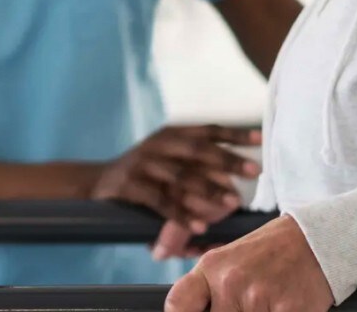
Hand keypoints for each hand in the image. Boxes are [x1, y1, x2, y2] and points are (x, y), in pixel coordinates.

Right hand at [90, 125, 260, 232]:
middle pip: (198, 150)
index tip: (259, 140)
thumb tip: (234, 181)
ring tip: (233, 203)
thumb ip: (195, 163)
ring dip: (210, 190)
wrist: (97, 183)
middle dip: (228, 160)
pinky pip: (161, 202)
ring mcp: (143, 164)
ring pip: (182, 177)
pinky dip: (182, 215)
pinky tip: (200, 226)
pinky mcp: (131, 185)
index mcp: (170, 134)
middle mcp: (158, 144)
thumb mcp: (166, 158)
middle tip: (255, 172)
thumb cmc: (143, 173)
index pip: (207, 130)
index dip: (234, 134)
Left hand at [165, 215, 332, 311]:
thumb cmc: (272, 251)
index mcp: (213, 267)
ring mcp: (259, 298)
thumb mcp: (231, 260)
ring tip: (267, 303)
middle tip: (246, 305)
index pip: (178, 303)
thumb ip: (211, 288)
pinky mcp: (288, 311)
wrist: (316, 238)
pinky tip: (283, 306)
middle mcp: (231, 282)